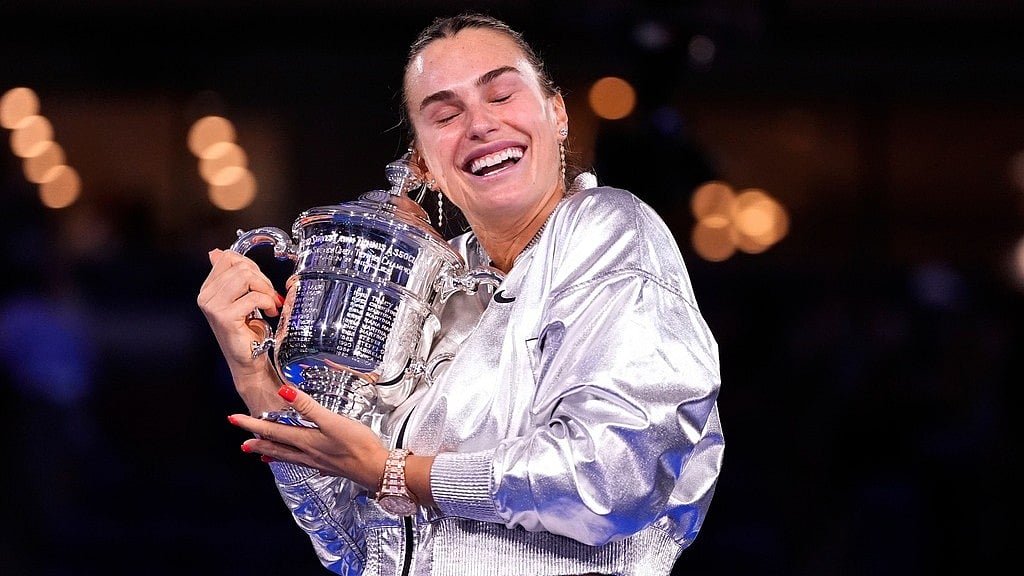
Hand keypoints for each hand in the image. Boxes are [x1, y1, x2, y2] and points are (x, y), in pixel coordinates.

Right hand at [198, 248, 284, 412]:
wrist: (248, 361)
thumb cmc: (247, 331)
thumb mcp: (240, 298)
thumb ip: (232, 276)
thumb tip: (216, 252)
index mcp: (208, 289)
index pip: (228, 257)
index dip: (251, 265)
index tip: (261, 282)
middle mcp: (206, 296)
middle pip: (240, 266)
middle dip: (261, 278)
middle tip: (269, 296)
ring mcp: (213, 306)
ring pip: (245, 277)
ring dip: (265, 289)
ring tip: (269, 303)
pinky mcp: (224, 317)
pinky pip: (253, 297)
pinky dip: (267, 302)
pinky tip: (269, 313)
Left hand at [229, 385, 389, 490]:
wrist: (376, 468)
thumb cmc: (357, 445)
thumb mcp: (332, 420)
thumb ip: (308, 406)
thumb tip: (284, 392)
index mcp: (305, 440)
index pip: (271, 430)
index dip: (252, 423)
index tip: (234, 419)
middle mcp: (307, 453)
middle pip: (276, 446)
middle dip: (257, 441)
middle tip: (242, 442)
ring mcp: (317, 461)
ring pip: (287, 456)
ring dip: (271, 452)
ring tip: (260, 453)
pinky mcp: (328, 466)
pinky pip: (301, 462)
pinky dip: (291, 460)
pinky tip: (297, 461)